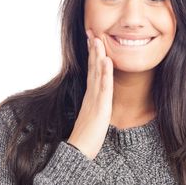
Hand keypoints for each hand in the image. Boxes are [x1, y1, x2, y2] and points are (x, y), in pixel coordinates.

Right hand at [66, 29, 113, 159]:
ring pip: (97, 73)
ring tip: (98, 39)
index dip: (92, 55)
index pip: (91, 70)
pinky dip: (105, 73)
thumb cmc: (86, 137)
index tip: (92, 39)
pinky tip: (106, 61)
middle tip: (92, 31)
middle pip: (92, 67)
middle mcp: (91, 94)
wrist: (79, 152)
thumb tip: (96, 99)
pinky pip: (103, 87)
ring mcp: (95, 100)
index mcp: (90, 95)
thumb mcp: (91, 117)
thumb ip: (93, 106)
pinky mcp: (100, 107)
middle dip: (93, 49)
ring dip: (97, 55)